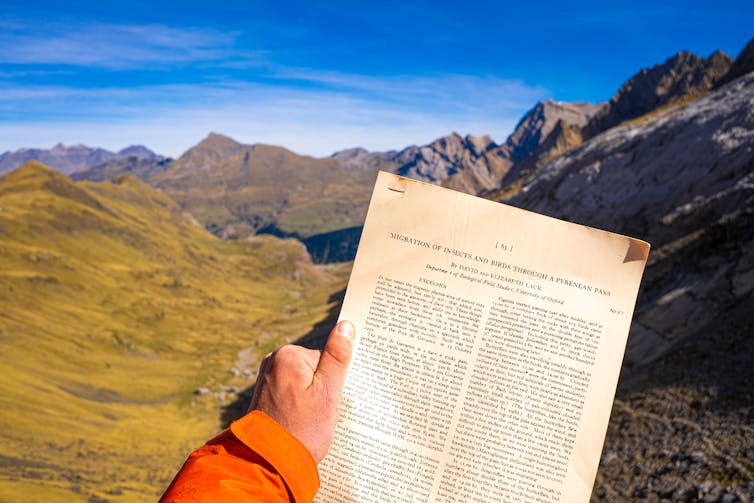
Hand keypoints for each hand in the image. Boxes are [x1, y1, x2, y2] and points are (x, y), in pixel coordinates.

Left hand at [249, 320, 354, 461]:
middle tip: (319, 414)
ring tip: (309, 422)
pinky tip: (301, 425)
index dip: (334, 382)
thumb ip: (337, 357)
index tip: (331, 401)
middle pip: (314, 370)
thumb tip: (346, 325)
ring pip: (304, 384)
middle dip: (322, 391)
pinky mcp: (265, 397)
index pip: (326, 359)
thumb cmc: (302, 431)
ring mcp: (266, 380)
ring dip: (312, 401)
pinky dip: (300, 408)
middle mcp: (272, 363)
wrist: (268, 464)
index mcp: (288, 355)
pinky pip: (292, 395)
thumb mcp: (328, 392)